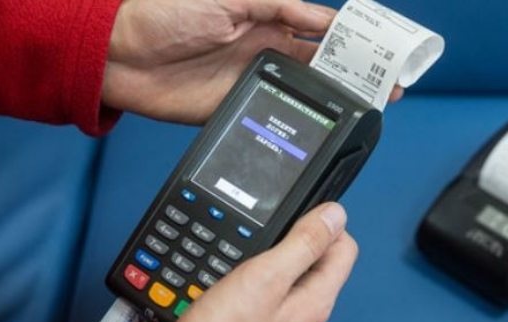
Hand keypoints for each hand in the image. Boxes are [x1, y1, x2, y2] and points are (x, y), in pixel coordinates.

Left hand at [103, 0, 402, 124]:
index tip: (382, 49)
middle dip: (356, 72)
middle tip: (389, 84)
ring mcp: (252, 80)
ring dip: (335, 98)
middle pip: (321, 62)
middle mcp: (264, 49)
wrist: (119, 55)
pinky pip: (275, 115)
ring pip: (305, 90)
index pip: (322, 28)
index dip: (353, 38)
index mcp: (268, 16)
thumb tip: (322, 17)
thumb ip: (279, 5)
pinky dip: (299, 120)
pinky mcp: (237, 108)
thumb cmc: (164, 12)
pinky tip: (320, 124)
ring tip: (367, 105)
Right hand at [165, 202, 357, 321]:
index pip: (345, 251)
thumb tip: (335, 216)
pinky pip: (273, 319)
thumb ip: (303, 243)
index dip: (325, 226)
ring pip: (293, 297)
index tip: (299, 220)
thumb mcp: (264, 275)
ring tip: (242, 276)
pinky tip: (236, 306)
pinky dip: (260, 304)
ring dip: (275, 279)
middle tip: (261, 249)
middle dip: (296, 252)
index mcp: (315, 304)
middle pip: (319, 273)